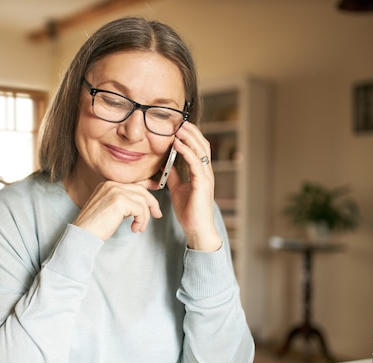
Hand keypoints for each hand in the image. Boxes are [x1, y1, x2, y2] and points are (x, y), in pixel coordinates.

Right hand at [72, 181, 162, 240]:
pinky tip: (134, 228)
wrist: (83, 234)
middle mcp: (111, 184)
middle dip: (152, 203)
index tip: (156, 193)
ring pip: (143, 201)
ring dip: (145, 216)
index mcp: (108, 184)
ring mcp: (115, 191)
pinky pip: (140, 209)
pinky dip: (141, 220)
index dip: (148, 187)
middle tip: (156, 214)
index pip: (133, 182)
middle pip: (141, 190)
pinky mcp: (119, 201)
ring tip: (139, 227)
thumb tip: (141, 204)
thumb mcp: (110, 208)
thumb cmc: (94, 226)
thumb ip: (123, 202)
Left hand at [162, 122, 221, 251]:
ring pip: (200, 151)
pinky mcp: (202, 184)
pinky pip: (195, 163)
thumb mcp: (177, 190)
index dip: (190, 136)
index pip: (199, 149)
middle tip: (179, 121)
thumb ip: (174, 176)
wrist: (196, 229)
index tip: (179, 127)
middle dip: (191, 132)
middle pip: (202, 145)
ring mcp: (206, 177)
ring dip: (189, 138)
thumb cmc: (189, 212)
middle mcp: (206, 172)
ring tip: (179, 128)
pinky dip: (186, 151)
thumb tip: (167, 165)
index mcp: (201, 173)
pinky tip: (177, 145)